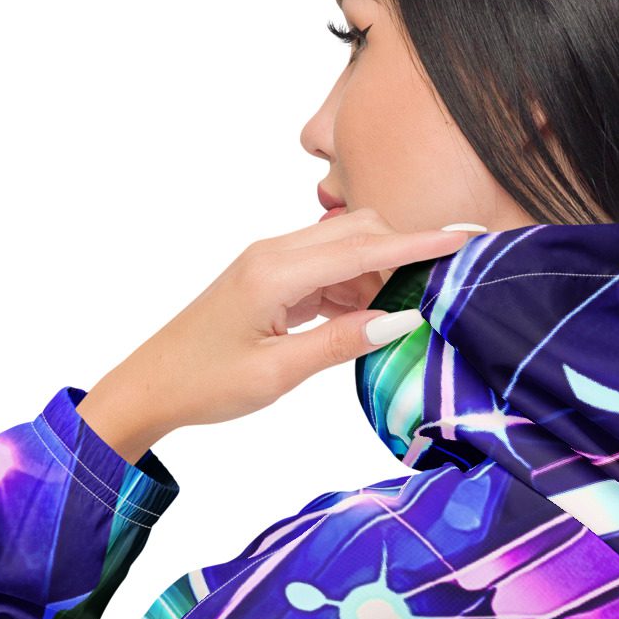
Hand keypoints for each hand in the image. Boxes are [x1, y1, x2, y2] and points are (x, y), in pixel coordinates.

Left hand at [76, 210, 477, 461]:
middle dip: (405, 253)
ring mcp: (272, 263)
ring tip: (404, 316)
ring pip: (346, 250)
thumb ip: (341, 343)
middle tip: (444, 288)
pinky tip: (366, 320)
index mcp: (275, 272)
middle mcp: (275, 254)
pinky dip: (355, 289)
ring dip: (379, 276)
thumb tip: (402, 318)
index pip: (364, 246)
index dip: (420, 241)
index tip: (467, 236)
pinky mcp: (272, 279)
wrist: (152, 386)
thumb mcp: (278, 374)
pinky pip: (328, 270)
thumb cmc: (205, 384)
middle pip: (360, 232)